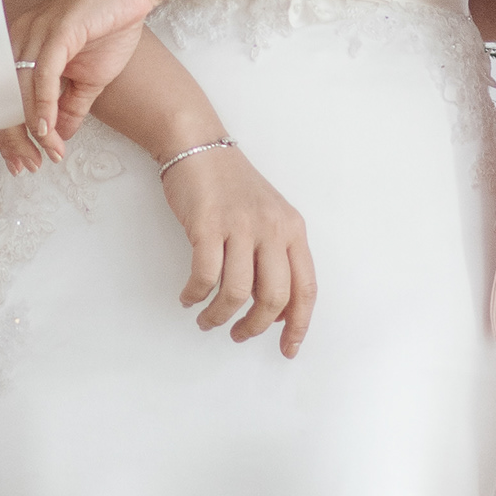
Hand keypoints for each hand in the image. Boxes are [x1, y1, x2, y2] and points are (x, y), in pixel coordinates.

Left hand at [4, 0, 167, 160]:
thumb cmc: (111, 23)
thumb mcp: (90, 78)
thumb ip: (71, 106)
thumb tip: (59, 136)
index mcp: (22, 46)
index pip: (5, 97)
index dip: (10, 134)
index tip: (23, 162)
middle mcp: (20, 38)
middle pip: (5, 97)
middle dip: (14, 138)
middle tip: (29, 165)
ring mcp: (35, 32)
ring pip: (20, 90)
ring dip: (34, 129)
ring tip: (48, 153)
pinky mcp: (56, 30)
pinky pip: (42, 75)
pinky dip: (42, 105)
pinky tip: (47, 128)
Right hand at [159, 139, 316, 353]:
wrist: (198, 146)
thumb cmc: (231, 186)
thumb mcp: (268, 217)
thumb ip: (277, 258)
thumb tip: (276, 309)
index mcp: (292, 229)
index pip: (306, 287)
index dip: (298, 325)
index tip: (288, 348)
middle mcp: (272, 228)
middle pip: (274, 296)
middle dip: (255, 327)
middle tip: (238, 335)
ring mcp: (240, 225)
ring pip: (238, 292)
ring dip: (219, 315)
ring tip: (207, 319)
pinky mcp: (208, 225)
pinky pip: (205, 276)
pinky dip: (195, 295)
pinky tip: (189, 298)